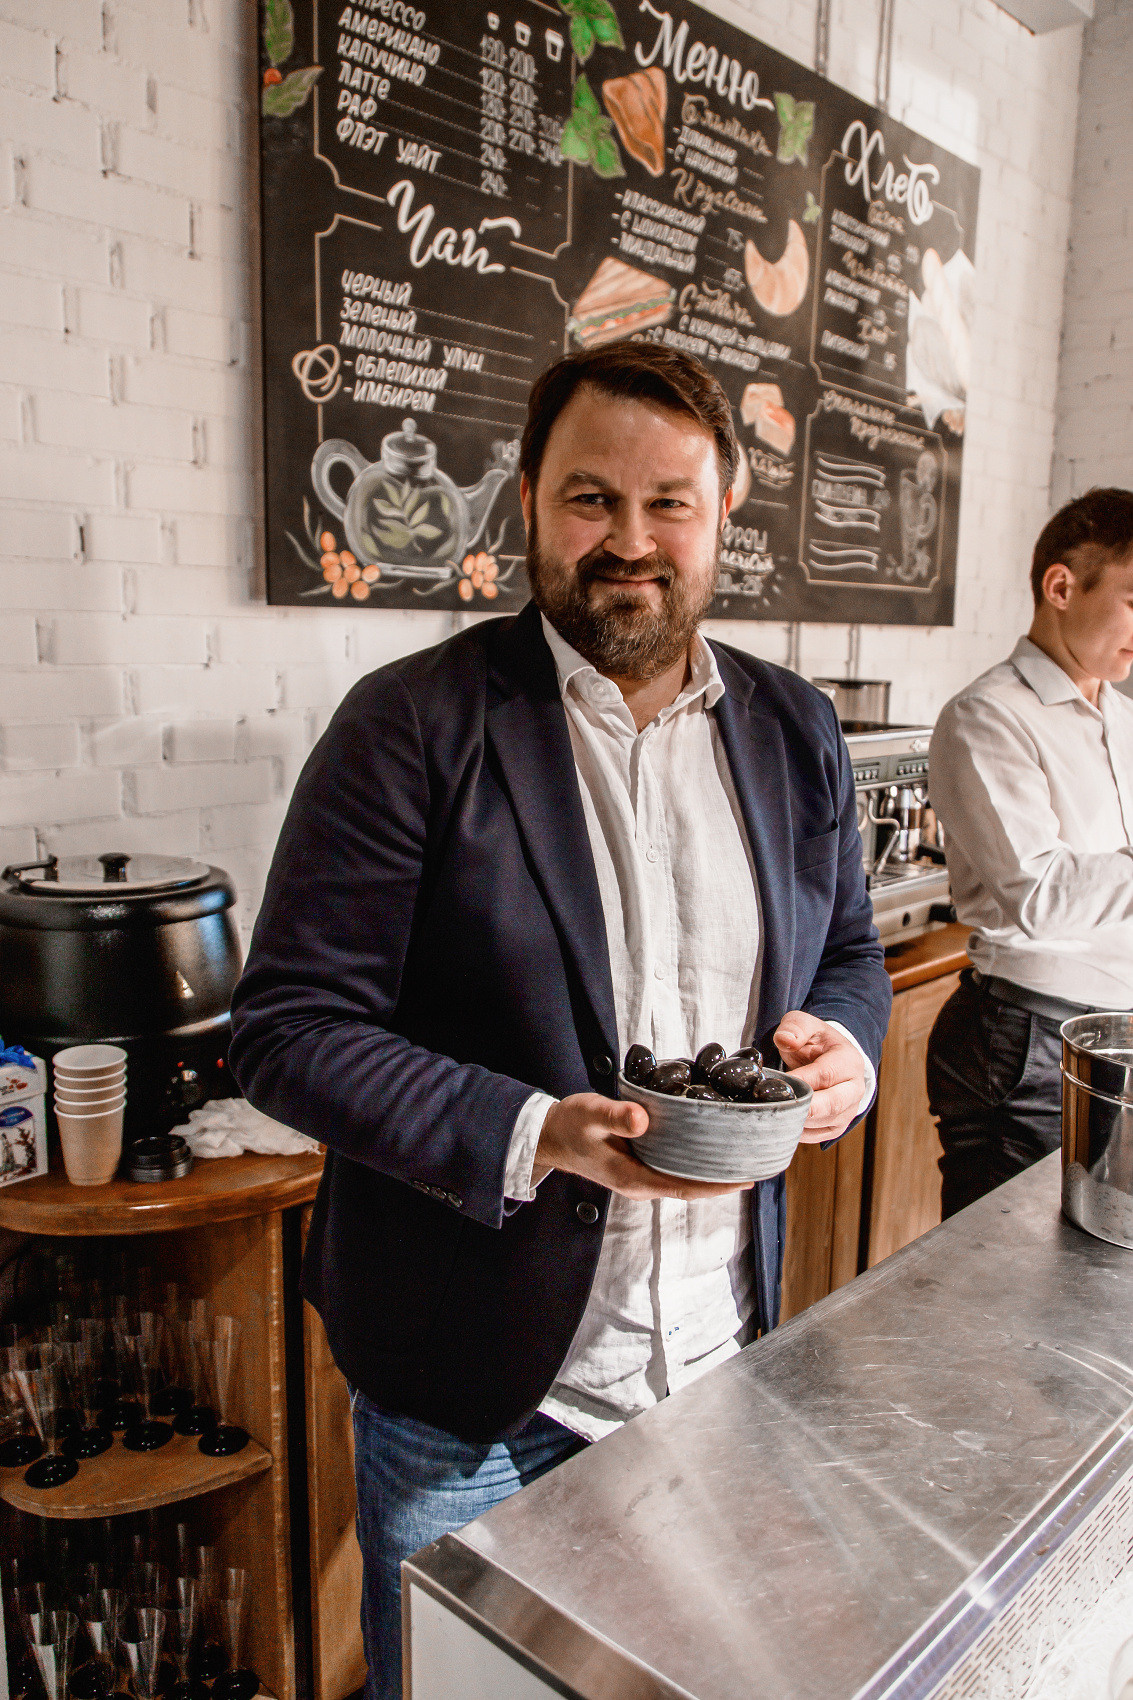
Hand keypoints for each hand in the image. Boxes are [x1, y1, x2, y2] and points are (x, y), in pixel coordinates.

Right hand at [533, 1093, 754, 1200]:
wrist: (550, 1136)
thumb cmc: (569, 1125)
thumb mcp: (589, 1116)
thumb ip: (615, 1117)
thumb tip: (643, 1120)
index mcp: (633, 1179)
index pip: (684, 1188)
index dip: (717, 1186)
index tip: (746, 1180)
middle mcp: (641, 1184)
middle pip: (692, 1188)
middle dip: (724, 1181)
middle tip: (757, 1166)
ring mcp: (641, 1177)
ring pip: (685, 1179)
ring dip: (713, 1173)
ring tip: (744, 1160)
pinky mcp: (641, 1166)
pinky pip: (676, 1169)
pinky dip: (697, 1163)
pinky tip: (712, 1149)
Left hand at [773, 1011, 865, 1142]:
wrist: (829, 1058)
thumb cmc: (815, 1041)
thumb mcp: (805, 1023)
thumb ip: (794, 1027)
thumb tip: (785, 1039)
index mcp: (848, 1060)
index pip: (826, 1074)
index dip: (802, 1080)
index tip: (779, 1083)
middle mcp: (855, 1088)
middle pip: (833, 1105)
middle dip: (804, 1108)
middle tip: (777, 1108)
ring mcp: (849, 1110)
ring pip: (825, 1123)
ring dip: (800, 1120)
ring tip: (775, 1112)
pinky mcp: (838, 1125)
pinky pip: (820, 1135)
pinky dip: (800, 1131)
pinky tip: (783, 1121)